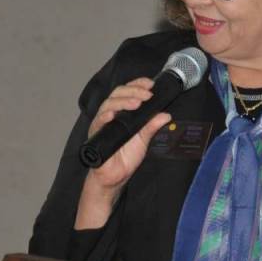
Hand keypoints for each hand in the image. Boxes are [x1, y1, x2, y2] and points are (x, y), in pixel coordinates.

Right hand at [74, 78, 172, 228]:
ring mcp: (102, 123)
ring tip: (136, 103)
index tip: (150, 84)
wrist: (115, 176)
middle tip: (146, 95)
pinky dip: (104, 116)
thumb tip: (166, 115)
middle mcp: (111, 114)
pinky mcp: (95, 134)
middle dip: (133, 91)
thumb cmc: (126, 156)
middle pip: (117, 93)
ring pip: (108, 104)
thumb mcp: (143, 140)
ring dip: (122, 101)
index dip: (137, 84)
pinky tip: (112, 115)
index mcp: (122, 112)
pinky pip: (97, 122)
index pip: (128, 91)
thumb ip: (152, 127)